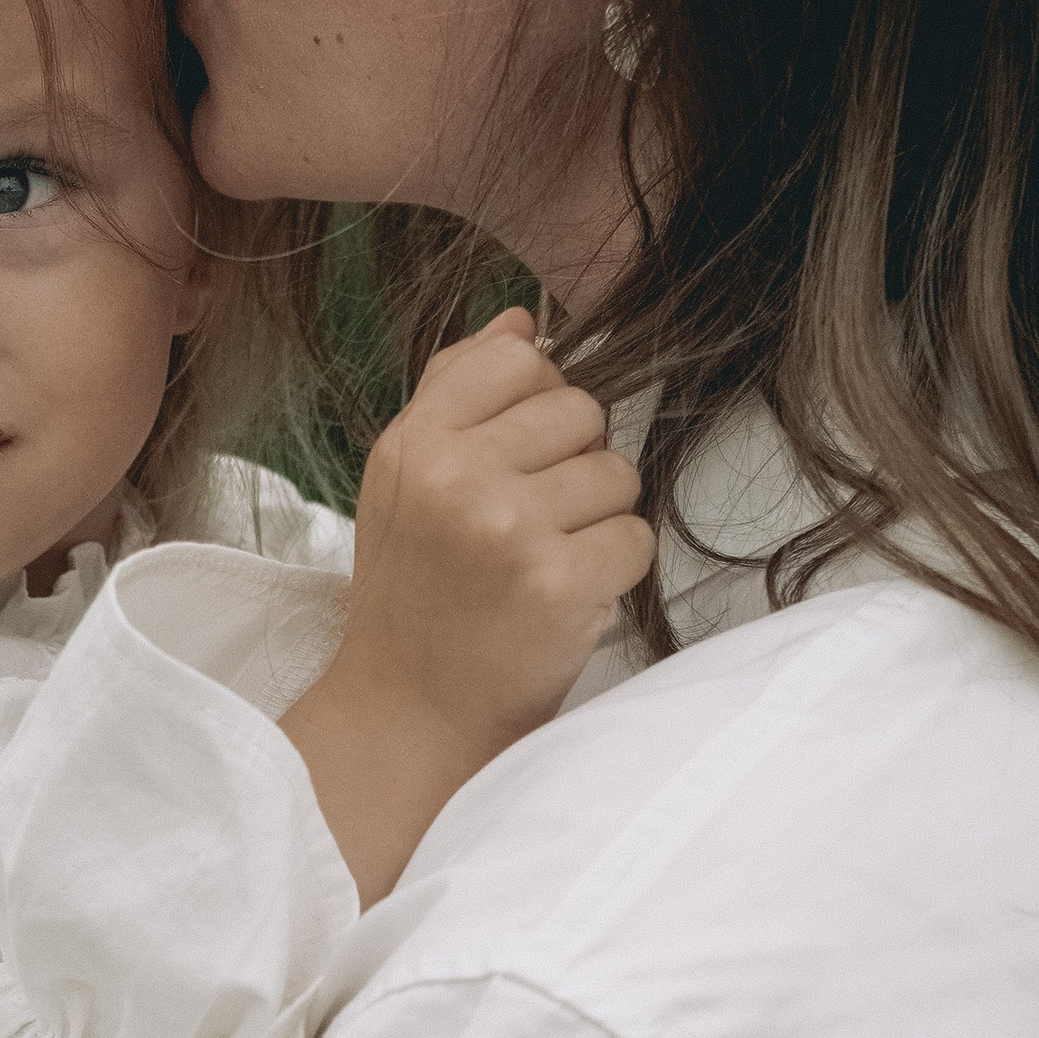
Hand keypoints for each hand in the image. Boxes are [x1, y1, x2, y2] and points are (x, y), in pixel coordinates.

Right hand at [283, 312, 650, 904]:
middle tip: (526, 529)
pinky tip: (564, 600)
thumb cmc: (415, 600)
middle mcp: (454, 477)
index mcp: (414, 443)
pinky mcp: (556, 584)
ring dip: (597, 522)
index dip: (538, 404)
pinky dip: (614, 573)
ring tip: (542, 567)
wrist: (408, 718)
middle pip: (581, 409)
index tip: (516, 460)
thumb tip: (525, 319)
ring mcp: (505, 530)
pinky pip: (634, 538)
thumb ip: (456, 395)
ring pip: (616, 474)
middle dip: (573, 467)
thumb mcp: (404, 486)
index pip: (517, 357)